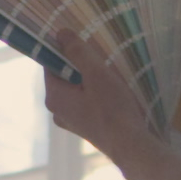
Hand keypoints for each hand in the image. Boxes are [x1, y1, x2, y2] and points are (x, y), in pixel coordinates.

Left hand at [41, 38, 167, 161]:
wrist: (130, 146)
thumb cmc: (113, 109)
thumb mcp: (96, 73)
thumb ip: (77, 52)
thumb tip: (60, 33)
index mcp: (53, 96)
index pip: (50, 63)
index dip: (63, 49)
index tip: (81, 40)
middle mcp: (57, 110)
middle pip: (63, 76)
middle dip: (79, 64)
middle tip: (99, 56)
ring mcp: (71, 121)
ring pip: (75, 90)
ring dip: (89, 79)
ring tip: (107, 73)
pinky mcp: (85, 127)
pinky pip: (84, 102)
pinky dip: (94, 93)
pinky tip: (111, 92)